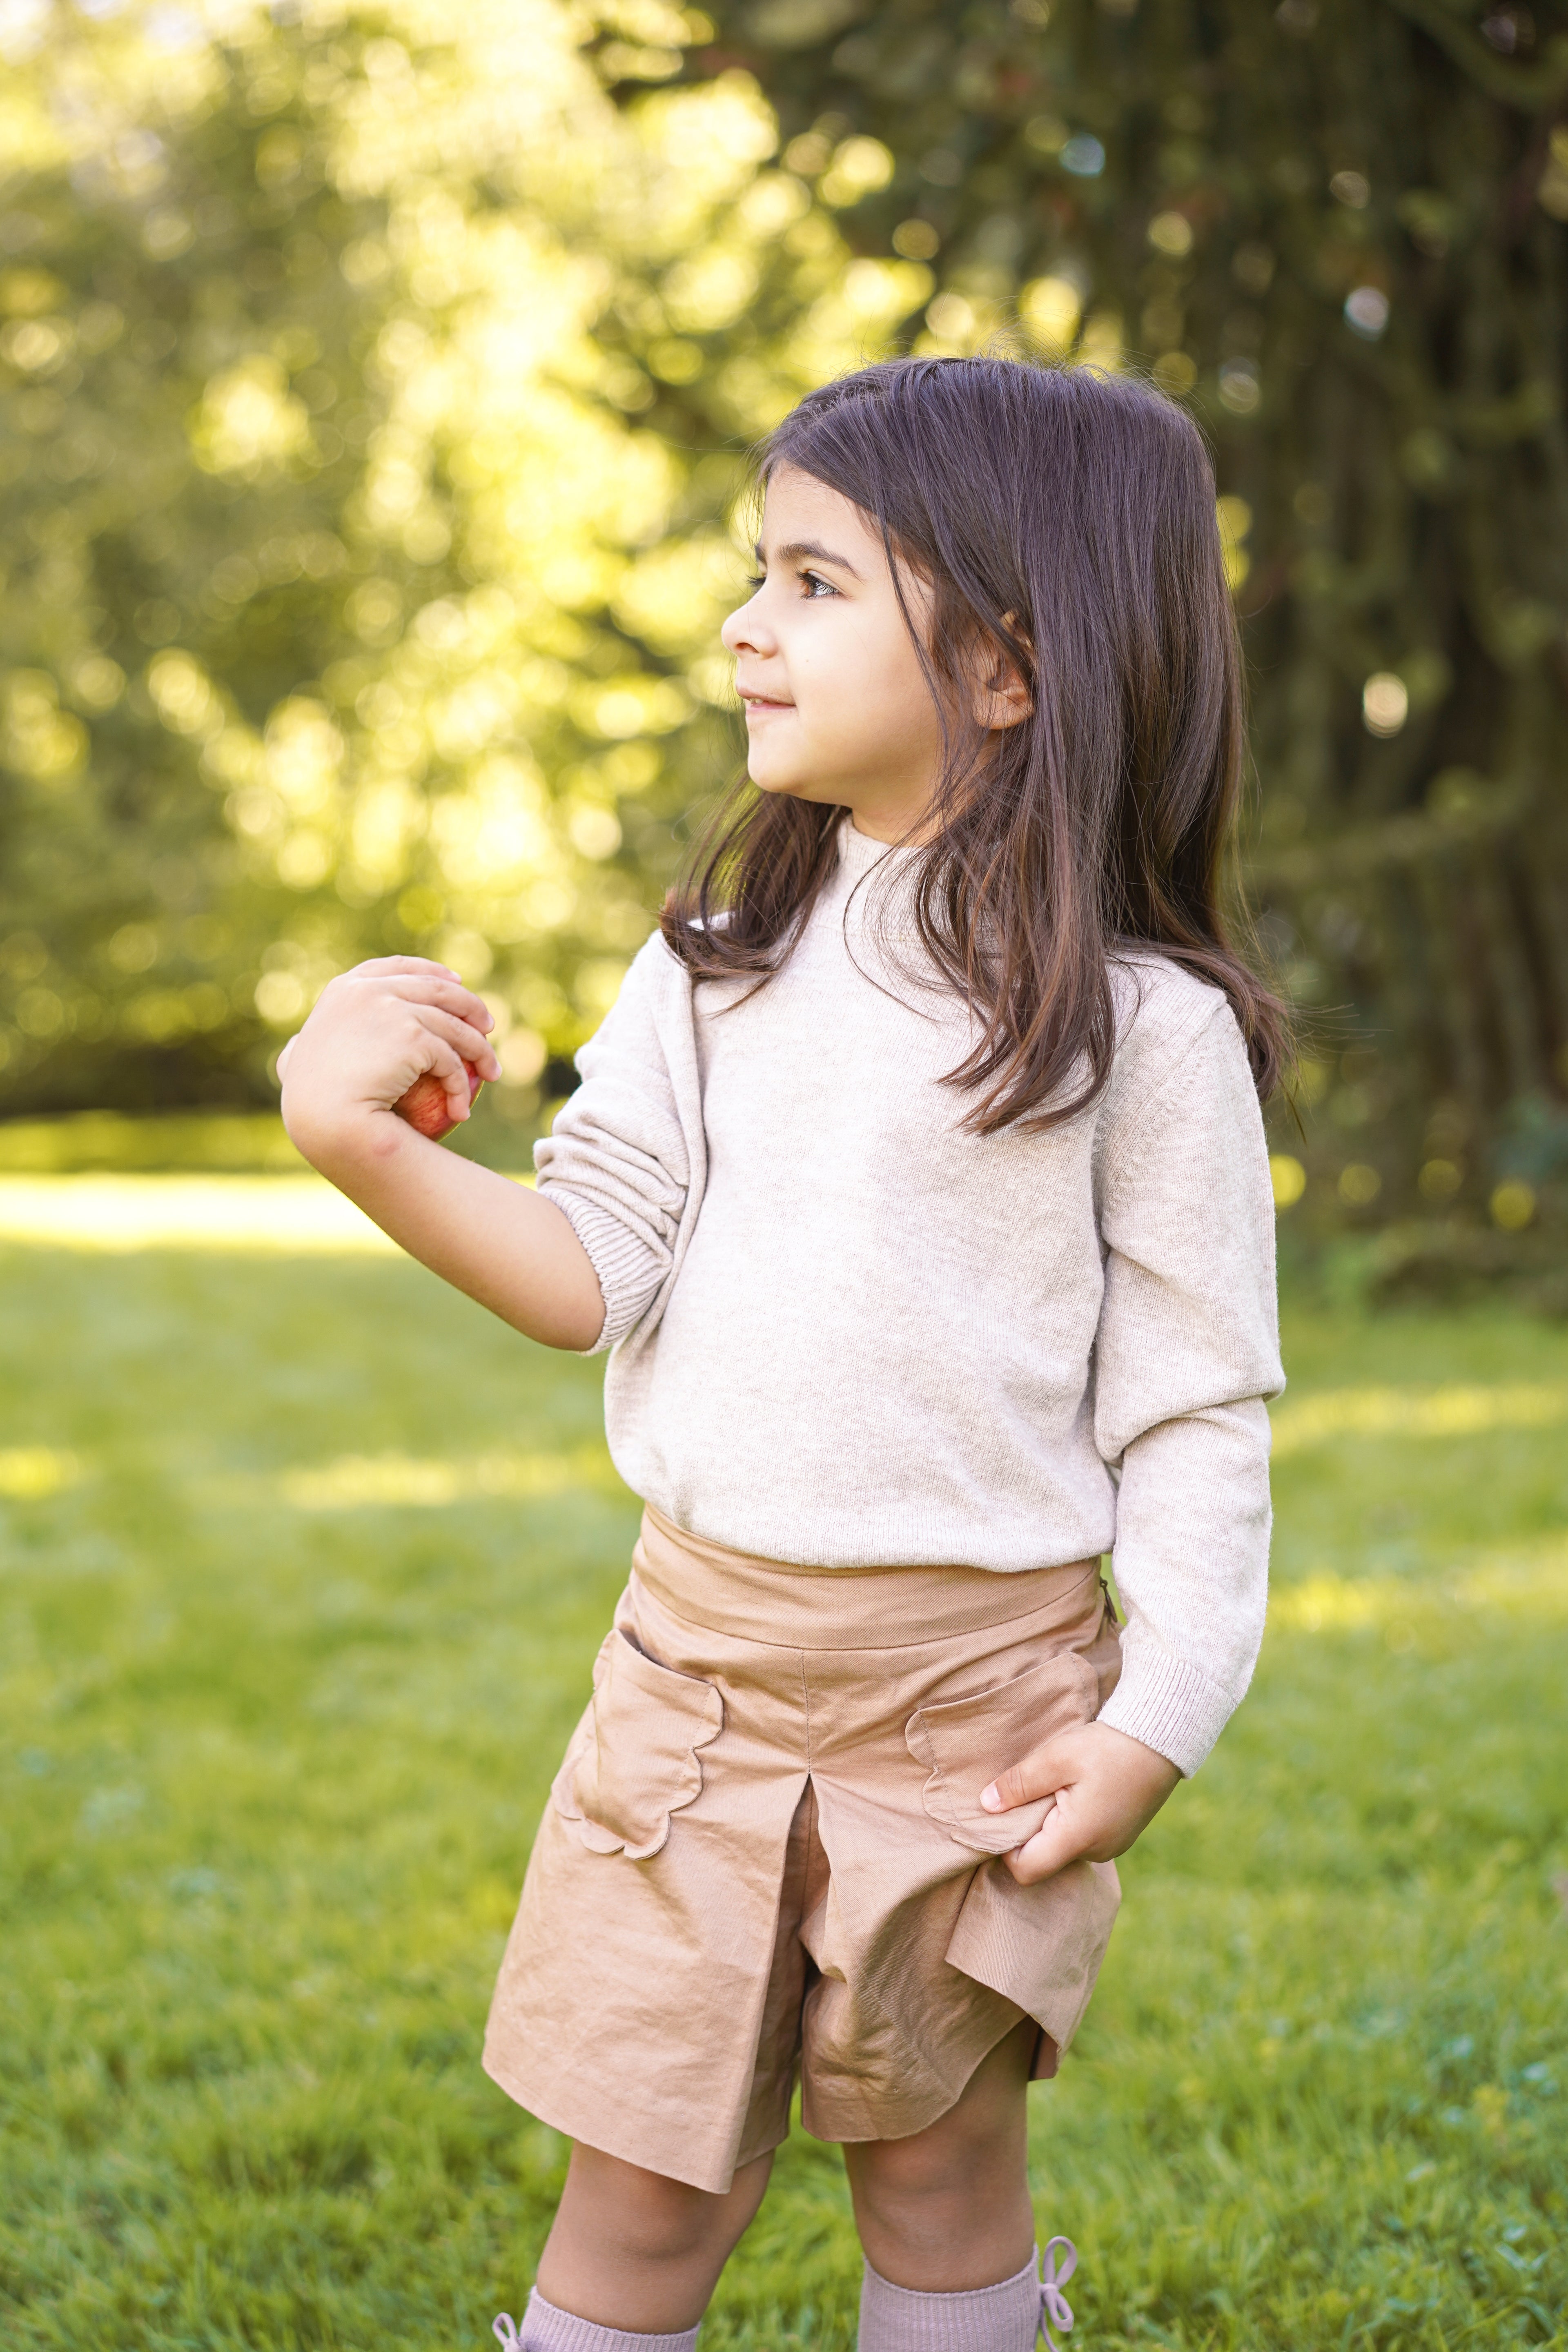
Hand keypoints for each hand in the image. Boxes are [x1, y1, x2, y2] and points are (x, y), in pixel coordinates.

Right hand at [278, 956, 501, 1159]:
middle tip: (487, 1025)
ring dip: (480, 1049)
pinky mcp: (415, 1036)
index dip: (431, 972)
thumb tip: (294, 1048)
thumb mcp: (298, 1063)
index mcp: (345, 989)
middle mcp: (369, 990)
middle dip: (469, 1004)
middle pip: (437, 989)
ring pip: (454, 1026)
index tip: (455, 982)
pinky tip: (463, 1107)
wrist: (325, 1117)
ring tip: (491, 1072)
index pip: (396, 968)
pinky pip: (451, 1061)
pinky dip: (461, 1086)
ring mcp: (393, 1009)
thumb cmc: (309, 1101)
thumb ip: (303, 1047)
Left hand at [979, 1719, 1180, 1886]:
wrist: (1161, 1739)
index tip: (1002, 1815)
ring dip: (1050, 1824)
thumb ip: (1019, 1784)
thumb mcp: (1056, 1758)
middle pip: (1044, 1859)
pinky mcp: (1120, 1835)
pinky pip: (1083, 1839)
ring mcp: (1112, 1845)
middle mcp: (1096, 1851)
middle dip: (1027, 1832)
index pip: (1026, 1870)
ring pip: (1063, 1848)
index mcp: (1077, 1837)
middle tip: (1026, 1793)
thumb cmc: (1107, 1747)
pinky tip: (1074, 1790)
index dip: (1004, 1848)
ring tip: (1053, 1787)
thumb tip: (986, 1805)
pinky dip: (1070, 1821)